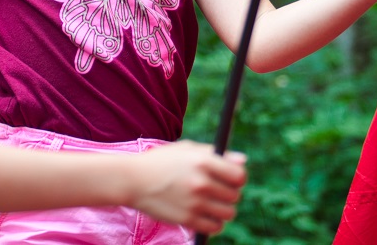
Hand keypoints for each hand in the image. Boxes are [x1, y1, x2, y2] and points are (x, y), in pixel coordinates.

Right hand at [130, 141, 246, 234]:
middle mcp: (201, 182)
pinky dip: (213, 223)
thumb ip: (215, 154)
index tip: (232, 180)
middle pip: (235, 196)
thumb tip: (243, 160)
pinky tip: (204, 214)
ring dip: (223, 209)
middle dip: (229, 194)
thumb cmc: (161, 161)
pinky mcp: (188, 219)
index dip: (238, 178)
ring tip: (211, 204)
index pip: (239, 176)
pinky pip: (215, 226)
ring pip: (228, 213)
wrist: (133, 180)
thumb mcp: (186, 149)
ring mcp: (195, 202)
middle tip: (217, 191)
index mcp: (203, 161)